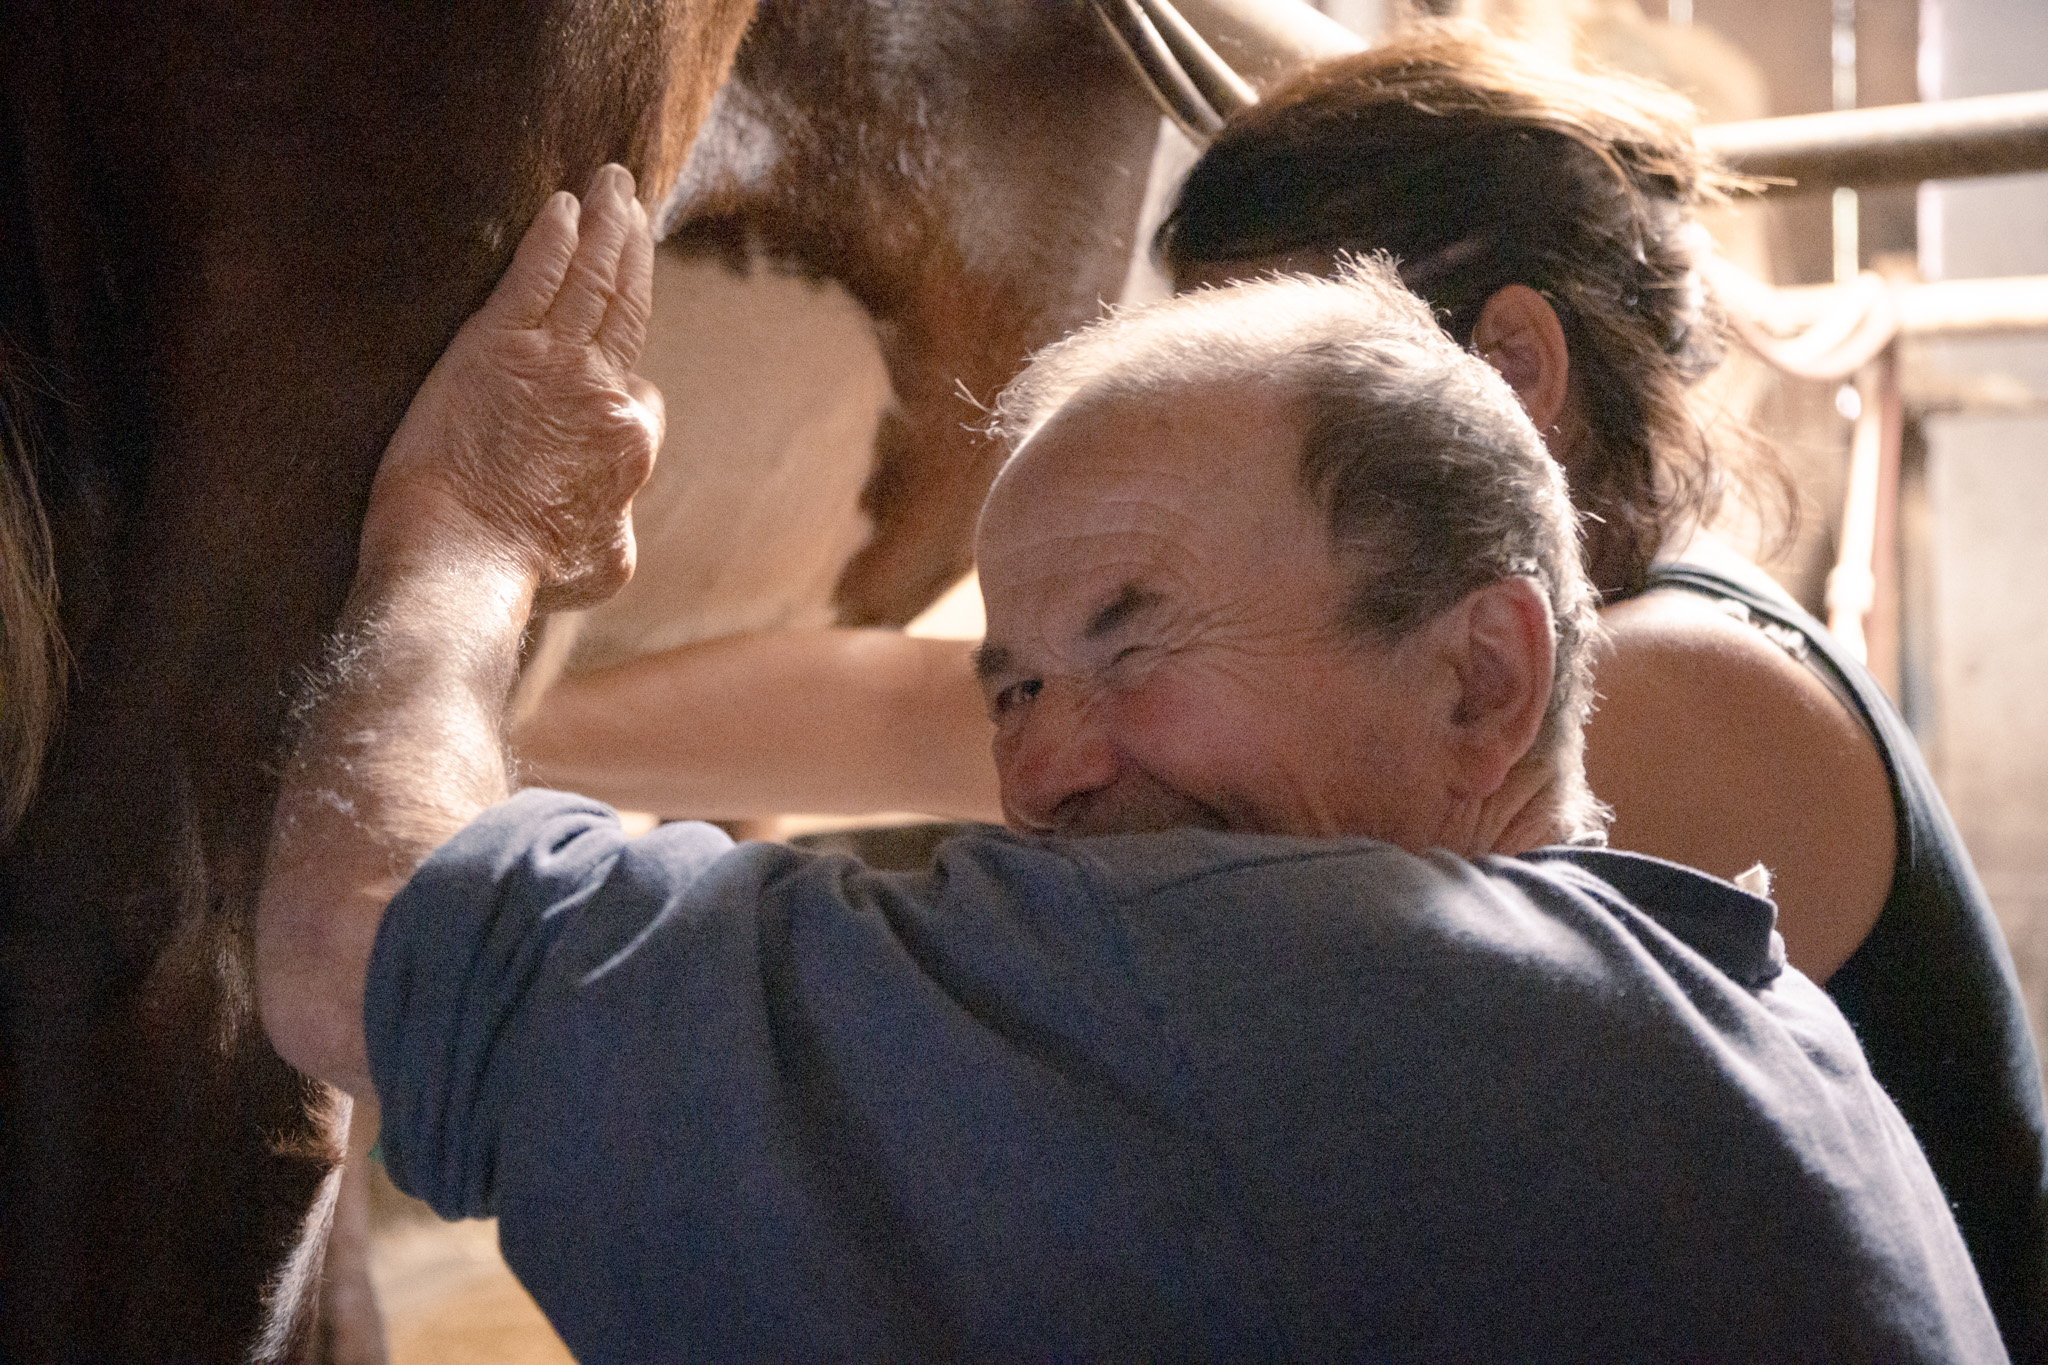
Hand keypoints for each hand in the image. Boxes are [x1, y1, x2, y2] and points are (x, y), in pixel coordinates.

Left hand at [359, 163, 664, 612]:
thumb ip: (617, 519)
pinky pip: (536, 276)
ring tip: (611, 186)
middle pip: (628, 307)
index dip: (626, 381)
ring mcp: (553, 364)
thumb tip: (616, 508)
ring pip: (593, 280)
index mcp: (628, 444)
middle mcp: (603, 394)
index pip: (640, 393)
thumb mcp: (604, 565)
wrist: (464, 565)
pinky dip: (554, 237)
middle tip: (634, 207)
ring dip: (606, 226)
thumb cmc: (525, 577)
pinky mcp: (494, 347)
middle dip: (633, 251)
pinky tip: (560, 204)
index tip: (608, 367)